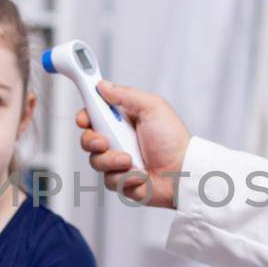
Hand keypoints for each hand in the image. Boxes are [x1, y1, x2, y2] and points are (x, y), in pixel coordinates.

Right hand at [74, 79, 191, 209]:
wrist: (183, 173)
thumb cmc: (173, 140)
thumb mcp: (152, 107)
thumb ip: (126, 94)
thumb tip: (103, 86)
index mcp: (123, 120)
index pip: (94, 115)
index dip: (85, 116)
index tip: (84, 119)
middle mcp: (118, 140)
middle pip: (88, 139)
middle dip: (92, 141)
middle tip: (104, 142)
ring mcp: (118, 161)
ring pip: (96, 162)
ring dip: (112, 161)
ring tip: (130, 161)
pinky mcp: (121, 181)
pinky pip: (109, 180)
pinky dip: (125, 178)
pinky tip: (140, 175)